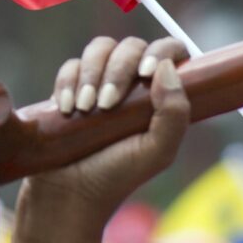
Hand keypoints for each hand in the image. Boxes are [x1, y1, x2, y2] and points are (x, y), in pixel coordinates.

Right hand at [20, 37, 191, 225]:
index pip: (170, 53)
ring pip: (99, 49)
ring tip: (85, 109)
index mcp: (161, 98)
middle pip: (130, 46)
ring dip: (91, 74)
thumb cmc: (117, 177)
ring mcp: (101, 85)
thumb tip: (167, 68)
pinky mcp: (71, 90)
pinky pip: (70, 65)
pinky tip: (67, 109)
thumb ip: (175, 114)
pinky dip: (68, 82)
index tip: (146, 73)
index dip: (161, 52)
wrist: (68, 195)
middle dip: (118, 70)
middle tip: (107, 104)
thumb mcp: (157, 152)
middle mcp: (133, 87)